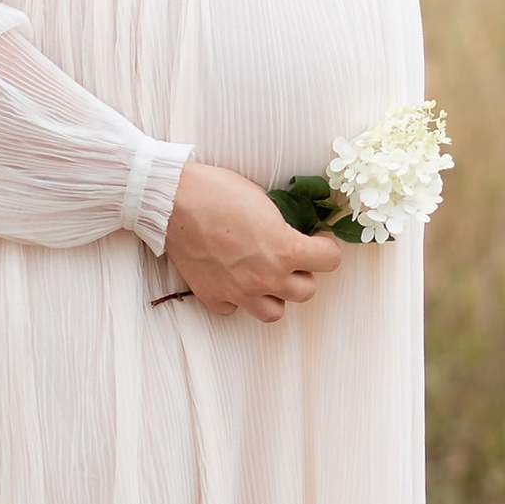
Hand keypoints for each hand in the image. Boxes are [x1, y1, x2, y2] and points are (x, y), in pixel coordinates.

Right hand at [159, 163, 346, 320]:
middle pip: (306, 291)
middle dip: (302, 273)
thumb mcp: (264, 201)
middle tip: (289, 258)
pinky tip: (231, 279)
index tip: (316, 240)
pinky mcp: (213, 297)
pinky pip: (234, 309)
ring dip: (274, 295)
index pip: (330, 261)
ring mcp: (239, 291)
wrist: (173, 200)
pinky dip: (236, 298)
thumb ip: (283, 227)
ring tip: (264, 276)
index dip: (325, 248)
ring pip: (274, 312)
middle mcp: (267, 277)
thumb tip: (293, 233)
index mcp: (285, 249)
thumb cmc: (218, 191)